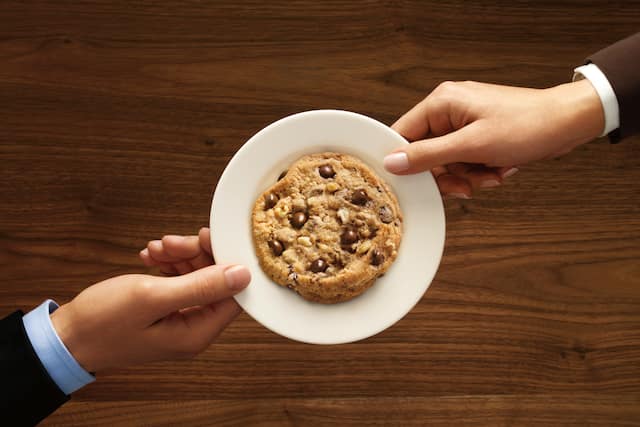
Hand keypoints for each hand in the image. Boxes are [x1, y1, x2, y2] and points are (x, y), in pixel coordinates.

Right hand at [50, 229, 249, 372]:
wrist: (65, 337)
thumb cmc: (102, 322)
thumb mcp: (152, 297)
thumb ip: (200, 286)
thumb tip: (243, 275)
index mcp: (197, 333)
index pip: (233, 293)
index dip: (224, 261)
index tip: (206, 237)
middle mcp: (193, 329)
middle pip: (214, 281)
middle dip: (195, 255)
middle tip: (171, 241)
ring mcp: (179, 319)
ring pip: (195, 276)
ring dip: (178, 256)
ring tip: (155, 248)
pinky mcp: (165, 310)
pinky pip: (177, 281)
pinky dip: (167, 265)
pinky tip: (150, 257)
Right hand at [383, 79, 603, 197]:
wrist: (569, 123)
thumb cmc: (528, 125)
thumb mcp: (472, 145)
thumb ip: (428, 155)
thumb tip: (392, 162)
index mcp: (441, 103)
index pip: (402, 134)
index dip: (404, 161)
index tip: (411, 183)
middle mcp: (449, 110)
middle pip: (425, 153)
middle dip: (447, 174)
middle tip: (464, 185)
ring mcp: (464, 123)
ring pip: (446, 162)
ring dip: (466, 175)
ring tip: (490, 174)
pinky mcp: (478, 135)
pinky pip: (464, 161)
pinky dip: (479, 171)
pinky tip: (497, 169)